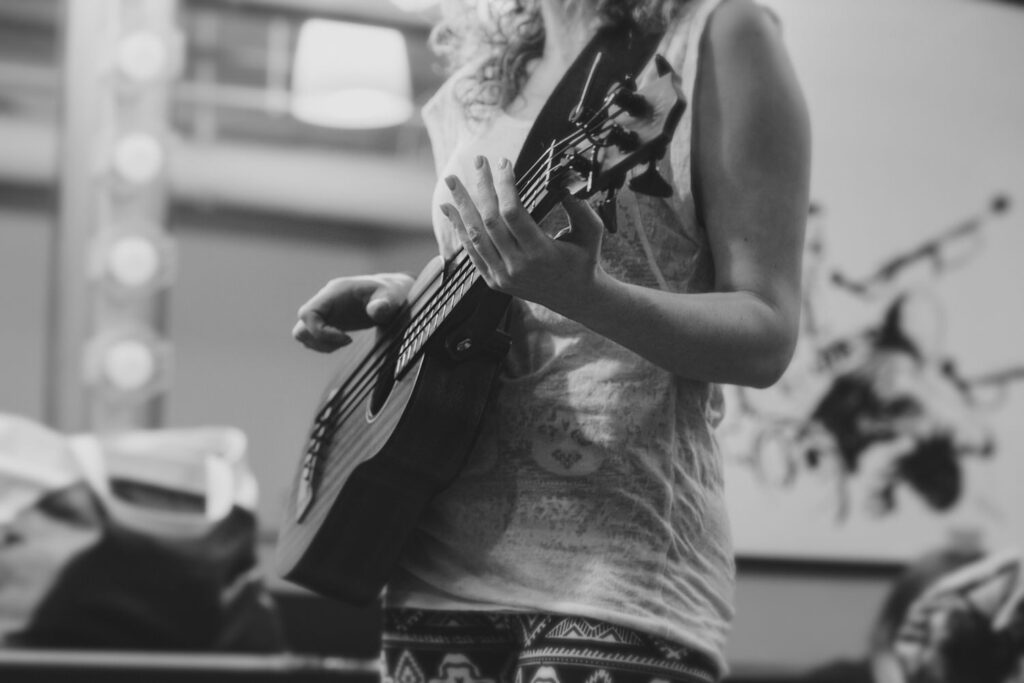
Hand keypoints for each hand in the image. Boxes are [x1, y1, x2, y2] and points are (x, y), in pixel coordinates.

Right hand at [292, 273, 412, 352]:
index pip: (308, 313)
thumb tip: (376, 311)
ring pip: (303, 333)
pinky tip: (344, 341)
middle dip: (320, 340)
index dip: (321, 332)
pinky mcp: (328, 321)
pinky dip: (324, 345)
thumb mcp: (392, 296)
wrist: (390, 294)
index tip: (348, 339)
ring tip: (345, 342)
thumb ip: (385, 303)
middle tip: (347, 341)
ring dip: (320, 344)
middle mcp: (324, 301)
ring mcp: (324, 312)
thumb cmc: (390, 294)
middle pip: (301, 326)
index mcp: (334, 292)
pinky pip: (312, 337)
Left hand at [441, 155, 605, 315]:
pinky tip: (450, 209)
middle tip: (477, 162)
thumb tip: (565, 182)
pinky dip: (459, 229)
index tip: (504, 163)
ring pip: (475, 236)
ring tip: (452, 182)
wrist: (575, 298)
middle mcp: (517, 266)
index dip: (505, 186)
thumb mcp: (591, 233)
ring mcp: (502, 276)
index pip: (513, 213)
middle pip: (490, 221)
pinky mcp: (493, 281)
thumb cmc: (584, 260)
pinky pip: (471, 252)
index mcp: (541, 253)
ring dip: (462, 206)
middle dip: (482, 188)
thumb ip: (580, 207)